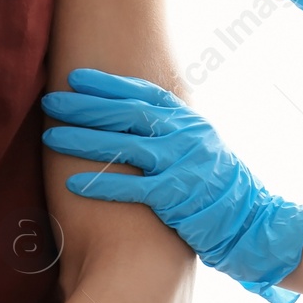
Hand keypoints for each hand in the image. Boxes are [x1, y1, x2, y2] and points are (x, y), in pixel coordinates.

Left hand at [41, 69, 302, 302]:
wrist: (252, 224)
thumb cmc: (218, 188)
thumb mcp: (200, 147)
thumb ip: (171, 131)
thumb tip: (132, 118)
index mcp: (189, 121)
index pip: (143, 93)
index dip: (108, 84)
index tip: (76, 78)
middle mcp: (186, 136)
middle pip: (127, 114)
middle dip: (86, 107)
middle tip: (52, 102)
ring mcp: (182, 164)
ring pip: (125, 145)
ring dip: (84, 140)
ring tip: (51, 137)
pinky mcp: (177, 197)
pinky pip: (133, 187)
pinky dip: (102, 184)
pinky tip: (72, 183)